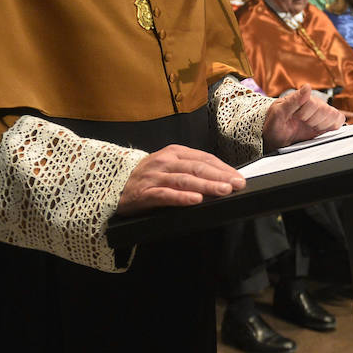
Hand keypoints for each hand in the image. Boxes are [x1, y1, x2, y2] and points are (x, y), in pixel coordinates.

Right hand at [116, 144, 244, 214]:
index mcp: (175, 152)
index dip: (223, 168)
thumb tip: (220, 178)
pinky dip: (181, 197)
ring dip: (206, 185)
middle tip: (236, 185)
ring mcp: (154, 177)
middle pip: (197, 168)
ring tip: (223, 191)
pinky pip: (165, 195)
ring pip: (184, 180)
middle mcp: (165, 161)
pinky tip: (195, 200)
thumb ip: (191, 169)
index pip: (204, 158)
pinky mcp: (144, 193)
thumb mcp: (169, 166)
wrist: (113, 185)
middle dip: (220, 176)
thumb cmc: (148, 177)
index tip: (238, 178)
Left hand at [263, 85, 346, 150]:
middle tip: (302, 123)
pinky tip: (320, 129)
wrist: (275, 136)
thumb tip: (307, 86)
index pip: (314, 104)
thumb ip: (294, 100)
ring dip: (322, 125)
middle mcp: (315, 103)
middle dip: (313, 121)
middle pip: (325, 110)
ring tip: (310, 126)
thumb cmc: (275, 123)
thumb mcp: (279, 112)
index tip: (296, 117)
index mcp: (304, 97)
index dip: (305, 114)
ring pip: (334, 116)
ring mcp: (321, 113)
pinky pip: (339, 121)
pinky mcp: (326, 123)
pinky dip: (332, 127)